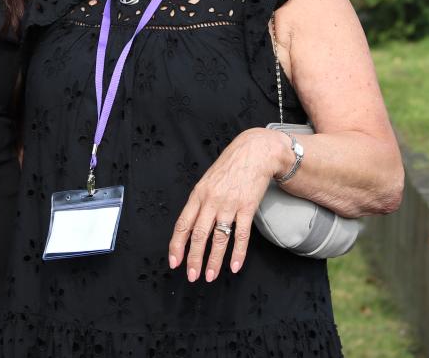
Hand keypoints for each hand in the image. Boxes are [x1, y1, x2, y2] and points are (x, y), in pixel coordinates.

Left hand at [168, 128, 291, 281]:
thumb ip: (200, 202)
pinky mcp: (247, 207)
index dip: (177, 245)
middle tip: (191, 276)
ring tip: (210, 276)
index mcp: (197, 194)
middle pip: (198, 235)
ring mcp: (229, 204)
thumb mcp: (207, 181)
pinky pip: (241, 235)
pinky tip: (235, 266)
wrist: (254, 152)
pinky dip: (238, 253)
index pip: (183, 224)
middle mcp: (211, 200)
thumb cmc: (230, 167)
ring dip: (214, 260)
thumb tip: (192, 227)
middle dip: (193, 259)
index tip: (174, 262)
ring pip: (219, 238)